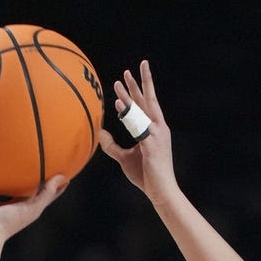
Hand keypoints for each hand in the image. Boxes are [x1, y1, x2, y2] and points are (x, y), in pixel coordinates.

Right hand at [0, 172, 65, 239]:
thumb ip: (48, 193)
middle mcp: (5, 206)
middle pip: (14, 190)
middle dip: (19, 180)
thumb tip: (63, 178)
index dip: (47, 186)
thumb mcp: (33, 208)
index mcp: (20, 209)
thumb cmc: (10, 222)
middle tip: (24, 162)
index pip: (36, 196)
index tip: (57, 173)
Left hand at [99, 60, 178, 203]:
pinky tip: (119, 104)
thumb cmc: (146, 175)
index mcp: (155, 130)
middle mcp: (159, 128)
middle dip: (139, 83)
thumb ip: (112, 146)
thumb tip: (100, 132)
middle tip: (128, 70)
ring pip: (142, 108)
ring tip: (118, 81)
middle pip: (147, 100)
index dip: (137, 91)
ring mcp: (157, 134)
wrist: (161, 191)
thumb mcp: (124, 158)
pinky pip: (138, 124)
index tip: (127, 79)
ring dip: (129, 94)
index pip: (146, 106)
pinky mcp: (151, 143)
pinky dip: (129, 113)